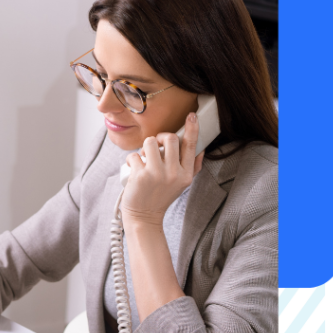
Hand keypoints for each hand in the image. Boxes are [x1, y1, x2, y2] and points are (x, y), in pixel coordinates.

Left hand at [121, 111, 204, 227]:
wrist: (144, 216)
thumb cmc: (161, 196)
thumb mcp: (181, 184)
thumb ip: (192, 167)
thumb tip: (201, 148)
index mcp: (186, 174)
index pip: (191, 146)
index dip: (192, 129)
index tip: (191, 116)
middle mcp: (174, 174)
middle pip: (169, 138)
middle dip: (159, 138)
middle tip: (154, 146)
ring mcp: (157, 174)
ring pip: (150, 142)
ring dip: (144, 148)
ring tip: (143, 159)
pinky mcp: (140, 176)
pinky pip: (134, 155)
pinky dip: (131, 159)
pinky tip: (133, 169)